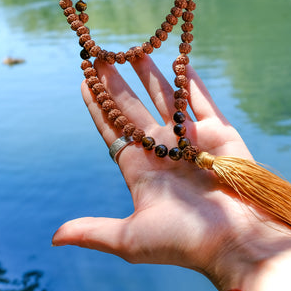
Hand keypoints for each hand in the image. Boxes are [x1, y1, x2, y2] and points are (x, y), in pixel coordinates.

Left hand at [51, 55, 290, 286]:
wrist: (237, 240)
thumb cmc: (184, 241)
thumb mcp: (131, 239)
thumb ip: (94, 231)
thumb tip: (53, 237)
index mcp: (141, 169)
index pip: (112, 130)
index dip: (97, 105)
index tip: (83, 79)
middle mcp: (163, 150)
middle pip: (133, 108)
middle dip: (116, 82)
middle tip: (101, 55)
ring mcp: (190, 138)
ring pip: (165, 98)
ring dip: (149, 74)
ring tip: (133, 50)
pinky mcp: (218, 132)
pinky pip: (200, 99)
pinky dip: (189, 80)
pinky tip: (177, 60)